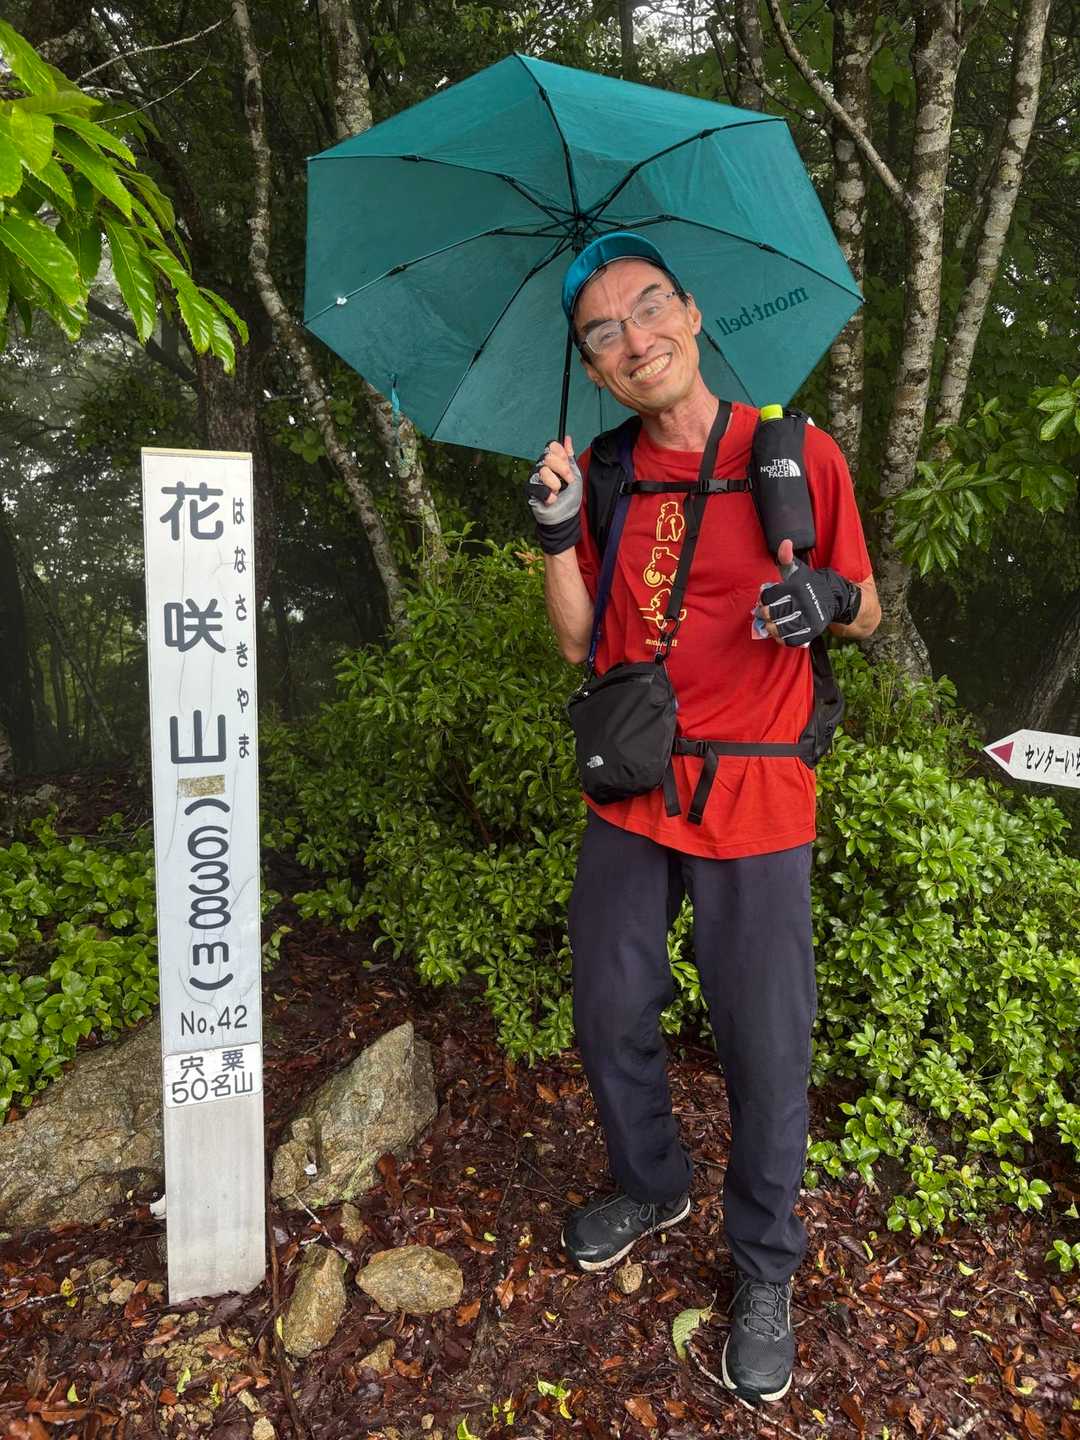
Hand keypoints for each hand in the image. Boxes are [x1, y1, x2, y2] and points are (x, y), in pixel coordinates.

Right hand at [526, 436, 582, 554]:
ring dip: (556, 484)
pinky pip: (537, 487)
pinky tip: (552, 500)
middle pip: (548, 456)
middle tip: (568, 481)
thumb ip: (569, 456)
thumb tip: (568, 438)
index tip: (569, 465)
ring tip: (558, 492)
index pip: (551, 446)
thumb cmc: (570, 497)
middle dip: (562, 469)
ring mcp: (534, 478)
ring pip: (543, 471)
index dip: (561, 454)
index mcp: (552, 461)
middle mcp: (541, 467)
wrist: (566, 517)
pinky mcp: (530, 491)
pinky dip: (548, 495)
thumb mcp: (575, 474)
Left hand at [755, 538, 860, 645]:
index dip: (763, 599)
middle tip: (762, 614)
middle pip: (772, 613)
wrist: (833, 597)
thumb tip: (785, 542)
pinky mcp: (812, 630)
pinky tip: (780, 634)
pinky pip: (793, 639)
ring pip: (780, 628)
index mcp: (795, 586)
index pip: (768, 596)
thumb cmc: (809, 583)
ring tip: (769, 625)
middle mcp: (802, 602)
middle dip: (764, 614)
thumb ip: (786, 558)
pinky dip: (783, 639)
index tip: (763, 600)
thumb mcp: (798, 569)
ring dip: (771, 628)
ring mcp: (808, 617)